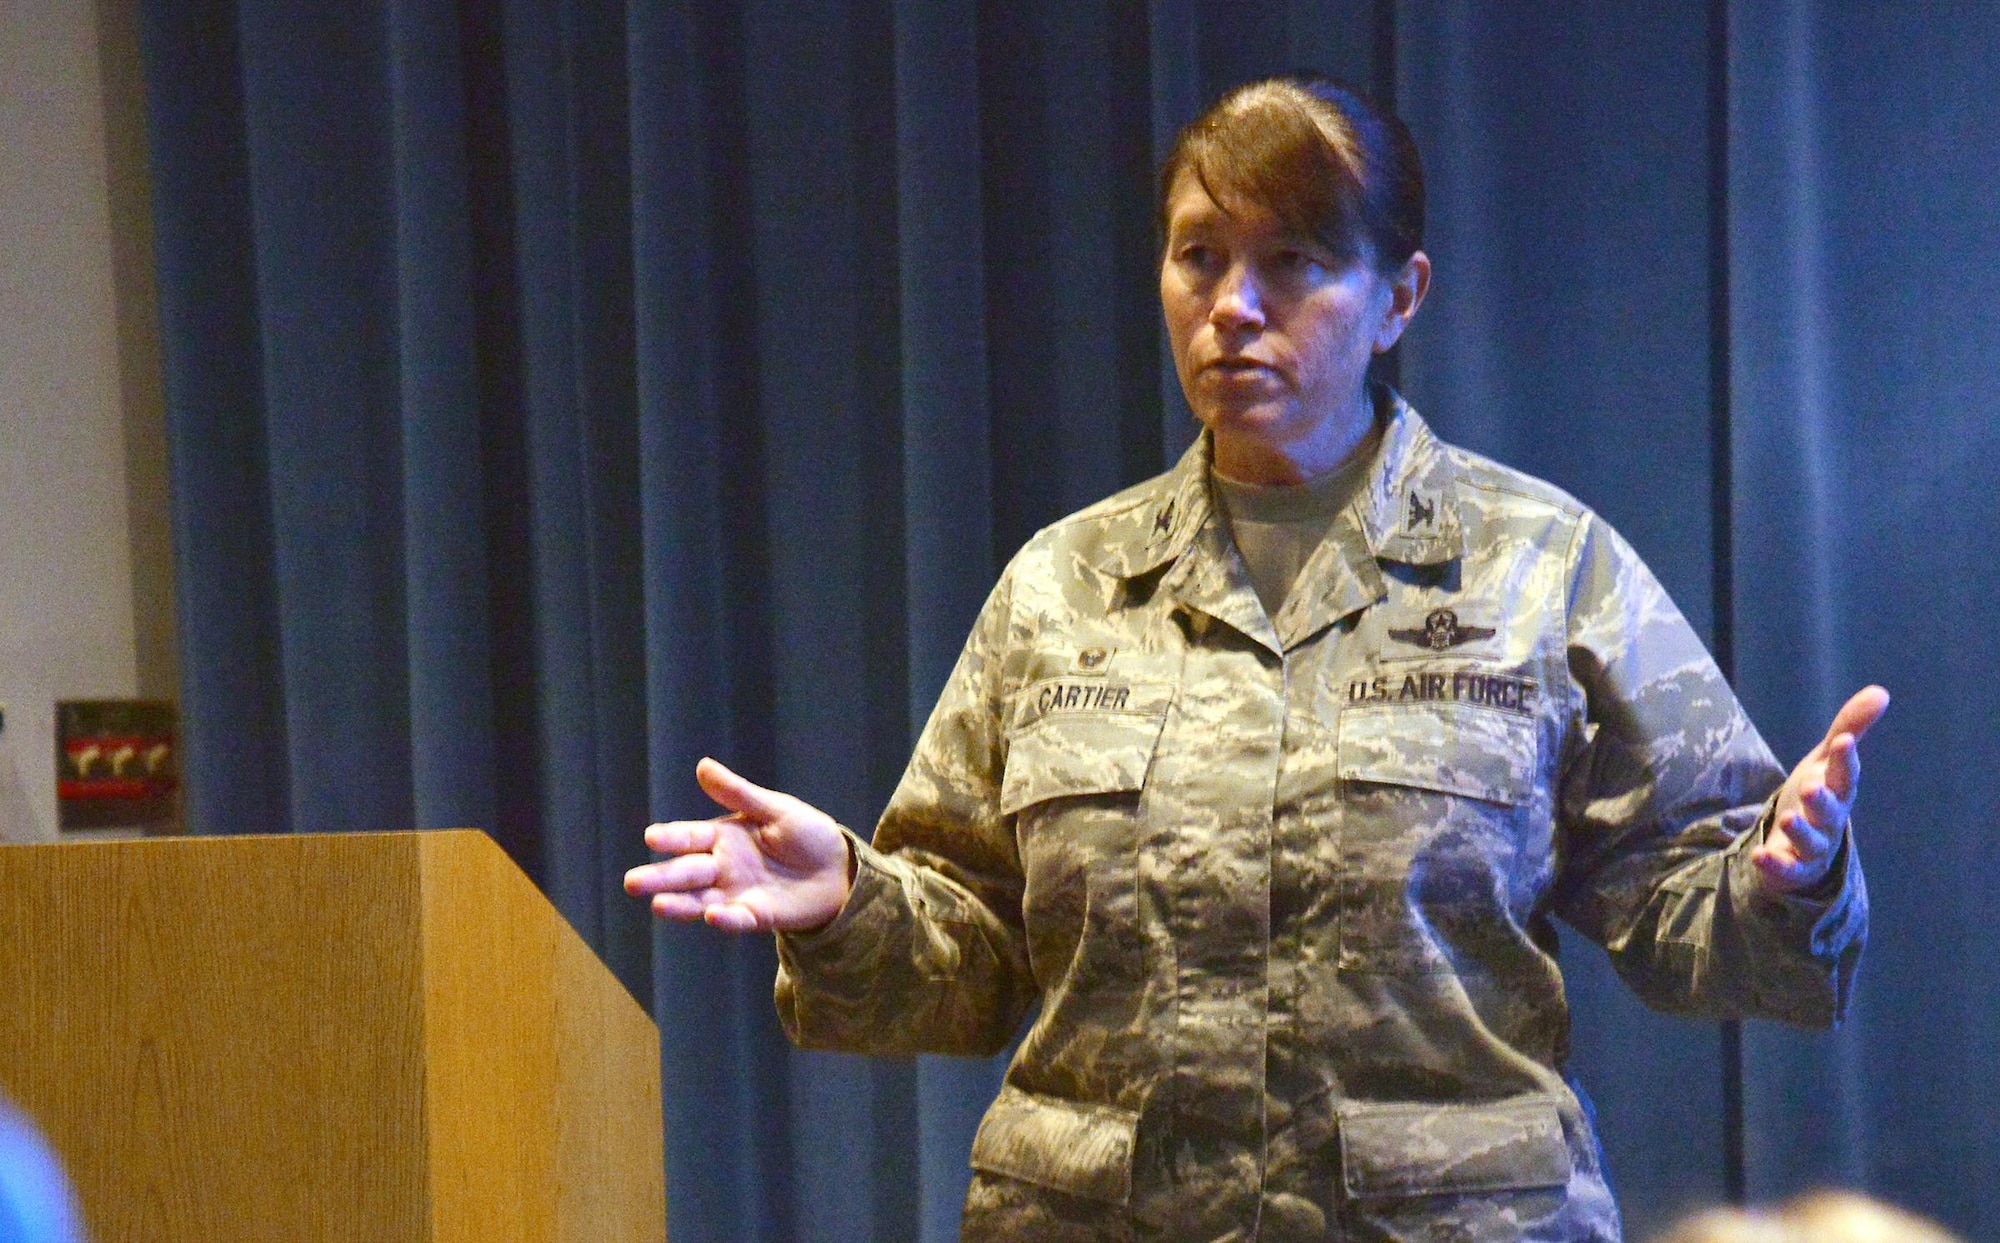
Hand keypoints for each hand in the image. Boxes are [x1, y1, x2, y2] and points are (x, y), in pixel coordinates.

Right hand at [623, 758, 851, 932]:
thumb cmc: (806, 835)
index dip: (672, 837)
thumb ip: (739, 793)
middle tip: (632, 882)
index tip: (652, 837)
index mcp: (723, 837)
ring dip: (679, 905)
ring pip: (700, 901)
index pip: (690, 837)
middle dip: (659, 877)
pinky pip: (737, 919)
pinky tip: (714, 916)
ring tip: (658, 904)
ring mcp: (736, 893)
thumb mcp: (775, 809)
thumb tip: (702, 766)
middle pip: (686, 872)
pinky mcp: (756, 916)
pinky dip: (725, 919)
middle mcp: (722, 867)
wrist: (839, 870)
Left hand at [1751, 685, 1889, 893]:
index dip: (1845, 759)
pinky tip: (1760, 857)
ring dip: (1800, 831)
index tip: (1843, 741)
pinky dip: (1774, 865)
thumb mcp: (1827, 759)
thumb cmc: (1818, 793)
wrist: (1801, 844)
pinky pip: (1785, 870)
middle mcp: (1830, 820)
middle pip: (1830, 811)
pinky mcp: (1793, 869)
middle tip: (1811, 785)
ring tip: (1788, 818)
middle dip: (1822, 799)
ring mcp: (1813, 847)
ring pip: (1810, 842)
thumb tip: (1881, 691)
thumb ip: (1850, 727)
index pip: (1846, 775)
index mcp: (1839, 791)